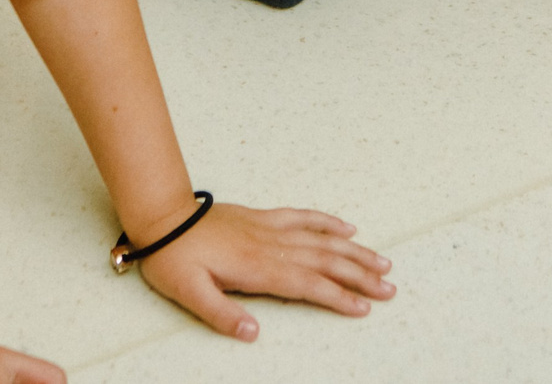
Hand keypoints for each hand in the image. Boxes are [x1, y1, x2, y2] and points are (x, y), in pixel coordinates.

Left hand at [136, 202, 393, 339]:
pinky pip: (303, 217)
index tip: (363, 308)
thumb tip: (253, 333)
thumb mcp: (189, 294)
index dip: (337, 296)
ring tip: (382, 263)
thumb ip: (222, 315)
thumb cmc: (173, 259)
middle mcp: (271, 246)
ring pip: (321, 240)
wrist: (162, 217)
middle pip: (325, 262)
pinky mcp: (263, 217)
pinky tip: (348, 228)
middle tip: (389, 289)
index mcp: (257, 268)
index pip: (307, 285)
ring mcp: (270, 228)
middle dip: (359, 276)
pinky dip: (327, 221)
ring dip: (354, 251)